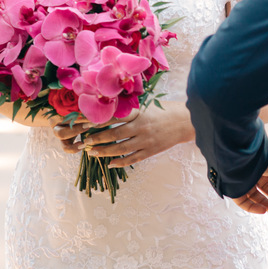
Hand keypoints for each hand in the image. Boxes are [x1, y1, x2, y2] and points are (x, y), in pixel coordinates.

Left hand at [55, 104, 193, 166]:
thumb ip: (129, 109)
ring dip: (105, 151)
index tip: (83, 124)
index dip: (97, 121)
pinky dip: (121, 162)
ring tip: (92, 153)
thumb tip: (107, 109)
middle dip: (97, 139)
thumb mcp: (146, 105)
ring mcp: (146, 140)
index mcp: (138, 112)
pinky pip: (133, 158)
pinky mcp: (151, 151)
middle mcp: (141, 126)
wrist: (184, 121)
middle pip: (114, 134)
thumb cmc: (163, 110)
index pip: (113, 117)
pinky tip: (110, 163)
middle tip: (84, 142)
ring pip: (121, 148)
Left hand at [232, 150, 267, 213]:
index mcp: (263, 160)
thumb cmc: (262, 154)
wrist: (242, 151)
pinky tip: (263, 211)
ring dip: (265, 203)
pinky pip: (242, 200)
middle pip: (264, 186)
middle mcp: (251, 169)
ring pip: (253, 195)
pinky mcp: (232, 188)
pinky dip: (252, 207)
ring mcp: (241, 178)